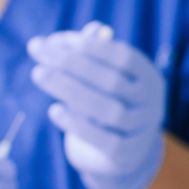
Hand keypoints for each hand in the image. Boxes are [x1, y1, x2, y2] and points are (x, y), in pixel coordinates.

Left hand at [28, 21, 165, 188]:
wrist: (122, 152)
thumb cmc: (108, 102)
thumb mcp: (104, 77)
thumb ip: (93, 54)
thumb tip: (80, 33)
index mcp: (149, 77)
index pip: (123, 57)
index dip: (89, 47)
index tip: (54, 40)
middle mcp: (151, 103)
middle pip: (112, 82)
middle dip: (71, 64)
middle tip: (37, 51)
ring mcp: (141, 131)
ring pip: (108, 110)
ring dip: (69, 89)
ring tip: (38, 74)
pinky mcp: (126, 155)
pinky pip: (103, 140)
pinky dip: (77, 124)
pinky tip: (54, 110)